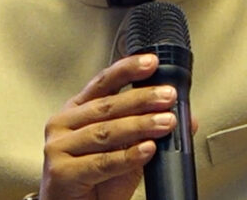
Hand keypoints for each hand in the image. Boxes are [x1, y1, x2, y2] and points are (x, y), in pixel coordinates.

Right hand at [39, 54, 180, 199]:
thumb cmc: (94, 182)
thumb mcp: (127, 152)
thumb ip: (151, 132)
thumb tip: (187, 119)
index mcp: (75, 111)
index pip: (102, 83)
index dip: (127, 70)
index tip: (151, 63)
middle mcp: (63, 125)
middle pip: (107, 106)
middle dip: (142, 99)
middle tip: (168, 96)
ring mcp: (58, 148)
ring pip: (106, 132)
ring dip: (140, 126)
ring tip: (166, 122)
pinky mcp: (62, 173)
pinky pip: (102, 162)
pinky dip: (128, 156)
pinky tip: (147, 150)